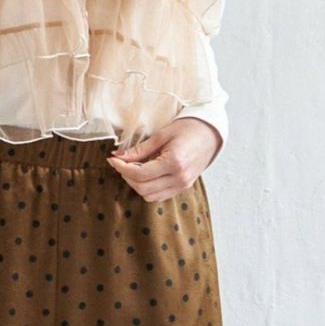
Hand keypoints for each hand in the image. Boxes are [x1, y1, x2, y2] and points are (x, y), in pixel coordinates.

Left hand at [105, 117, 222, 201]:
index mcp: (174, 162)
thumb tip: (118, 156)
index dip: (122, 168)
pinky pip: (159, 196)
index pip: (140, 174)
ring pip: (149, 196)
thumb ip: (139, 149)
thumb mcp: (162, 135)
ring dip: (136, 185)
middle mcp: (179, 178)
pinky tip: (145, 175)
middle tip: (121, 163)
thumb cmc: (188, 129)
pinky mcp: (183, 187)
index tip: (113, 160)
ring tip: (133, 168)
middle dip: (127, 177)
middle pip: (142, 188)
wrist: (211, 134)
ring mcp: (182, 185)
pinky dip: (148, 188)